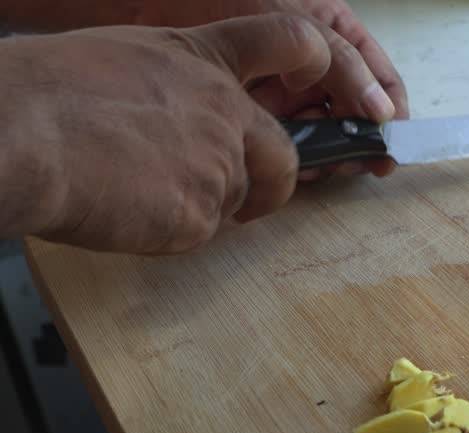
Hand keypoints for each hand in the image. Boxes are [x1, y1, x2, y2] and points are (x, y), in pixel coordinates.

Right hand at [11, 15, 331, 253]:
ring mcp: (219, 167)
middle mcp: (225, 112)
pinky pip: (197, 234)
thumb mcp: (121, 56)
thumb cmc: (50, 91)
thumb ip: (170, 86)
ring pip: (230, 201)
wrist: (22, 132)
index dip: (312, 57)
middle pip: (282, 157)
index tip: (316, 71)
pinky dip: (167, 233)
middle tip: (255, 201)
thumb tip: (173, 119)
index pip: (288, 39)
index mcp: (204, 62)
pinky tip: (124, 210)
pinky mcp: (201, 217)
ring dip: (197, 206)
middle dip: (273, 186)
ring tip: (134, 190)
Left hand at [137, 0, 406, 177]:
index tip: (388, 146)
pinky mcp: (252, 110)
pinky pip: (284, 139)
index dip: (390, 113)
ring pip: (320, 129)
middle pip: (352, 110)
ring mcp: (282, 86)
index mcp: (332, 31)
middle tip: (354, 163)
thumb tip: (383, 114)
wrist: (140, 3)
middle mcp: (311, 62)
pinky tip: (291, 163)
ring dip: (327, 150)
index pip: (380, 78)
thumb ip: (345, 63)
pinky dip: (292, 155)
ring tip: (321, 163)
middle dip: (357, 138)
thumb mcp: (297, 19)